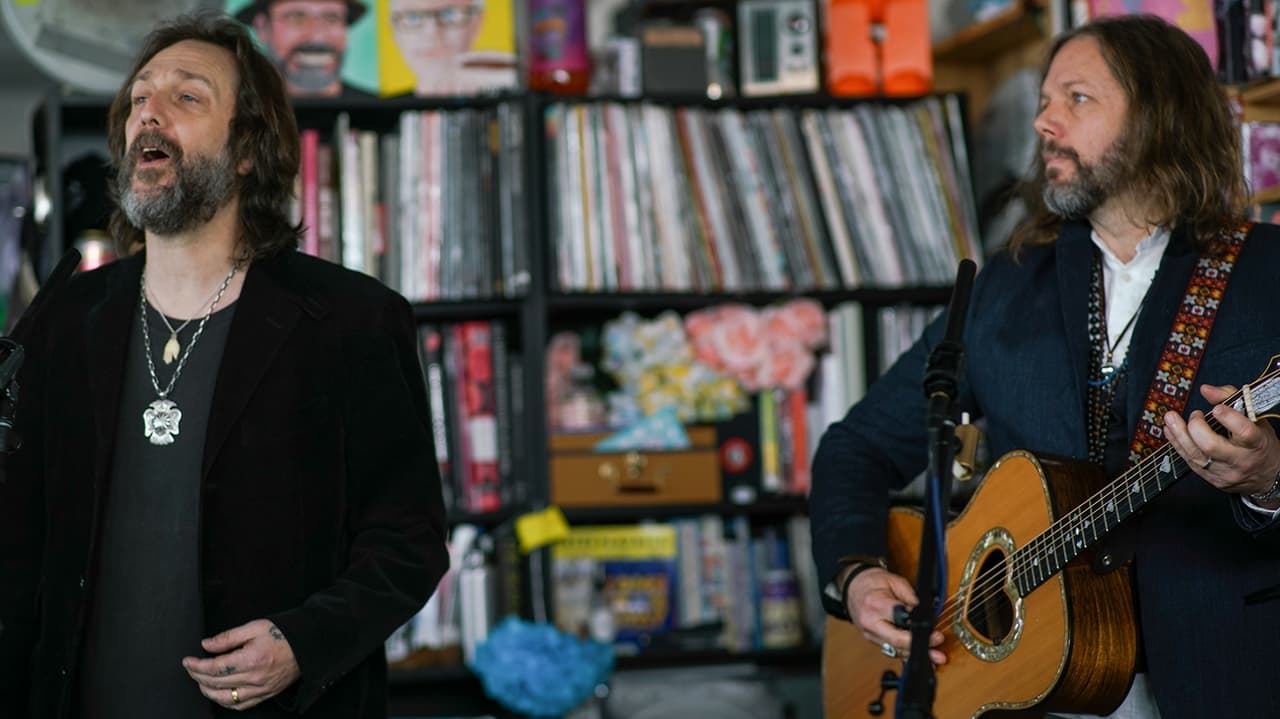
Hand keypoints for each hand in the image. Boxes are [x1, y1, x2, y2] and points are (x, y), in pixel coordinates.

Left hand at [182, 619, 300, 710]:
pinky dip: (224, 702)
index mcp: (251, 659)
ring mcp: (260, 689)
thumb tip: (206, 645)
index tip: (187, 660)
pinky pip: (239, 705)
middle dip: (197, 675)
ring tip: (200, 680)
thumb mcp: (255, 627)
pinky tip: (218, 693)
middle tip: (191, 667)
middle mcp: (254, 678)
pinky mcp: (264, 695)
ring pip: (224, 698)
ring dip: (207, 691)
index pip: (215, 667)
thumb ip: (229, 637)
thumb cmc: (282, 634)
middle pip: (216, 683)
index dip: (196, 665)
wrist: (306, 646)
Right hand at [843, 567, 946, 664]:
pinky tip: (920, 658)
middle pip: (897, 641)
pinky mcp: (873, 640)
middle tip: (937, 642)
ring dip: (916, 654)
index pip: (898, 620)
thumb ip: (910, 596)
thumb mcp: (894, 581)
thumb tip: (926, 612)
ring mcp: (870, 635)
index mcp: (875, 604)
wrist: (852, 587)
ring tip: (935, 657)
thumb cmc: (872, 582)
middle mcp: (871, 623)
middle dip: (919, 645)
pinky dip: (906, 654)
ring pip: (896, 650)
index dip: (917, 627)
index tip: (933, 629)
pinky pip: (892, 650)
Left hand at [1163, 384, 1279, 505]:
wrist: (1266, 475)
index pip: (1245, 433)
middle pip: (1211, 446)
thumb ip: (1230, 398)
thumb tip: (1206, 390)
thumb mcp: (1254, 419)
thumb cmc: (1258, 442)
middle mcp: (1241, 460)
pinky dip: (1177, 444)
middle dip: (1196, 427)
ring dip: (1179, 434)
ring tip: (1170, 418)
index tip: (1217, 408)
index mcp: (1257, 444)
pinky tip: (1170, 430)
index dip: (1229, 419)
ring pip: (1196, 455)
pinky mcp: (1212, 479)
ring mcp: (1225, 472)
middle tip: (1196, 414)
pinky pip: (1189, 461)